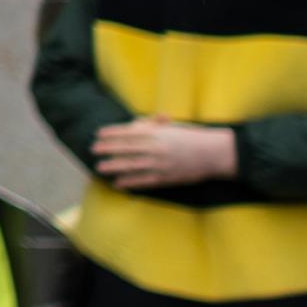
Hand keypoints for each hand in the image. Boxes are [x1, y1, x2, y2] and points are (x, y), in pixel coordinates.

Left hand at [90, 116, 236, 191]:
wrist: (213, 153)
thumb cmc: (192, 136)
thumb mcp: (172, 126)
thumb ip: (152, 124)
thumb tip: (134, 123)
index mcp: (157, 133)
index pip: (128, 132)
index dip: (111, 133)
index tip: (98, 134)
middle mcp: (156, 148)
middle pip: (126, 148)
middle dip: (108, 149)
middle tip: (93, 149)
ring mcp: (160, 164)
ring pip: (131, 166)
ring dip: (114, 166)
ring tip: (100, 167)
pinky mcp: (166, 178)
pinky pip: (144, 181)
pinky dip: (130, 182)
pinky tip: (118, 183)